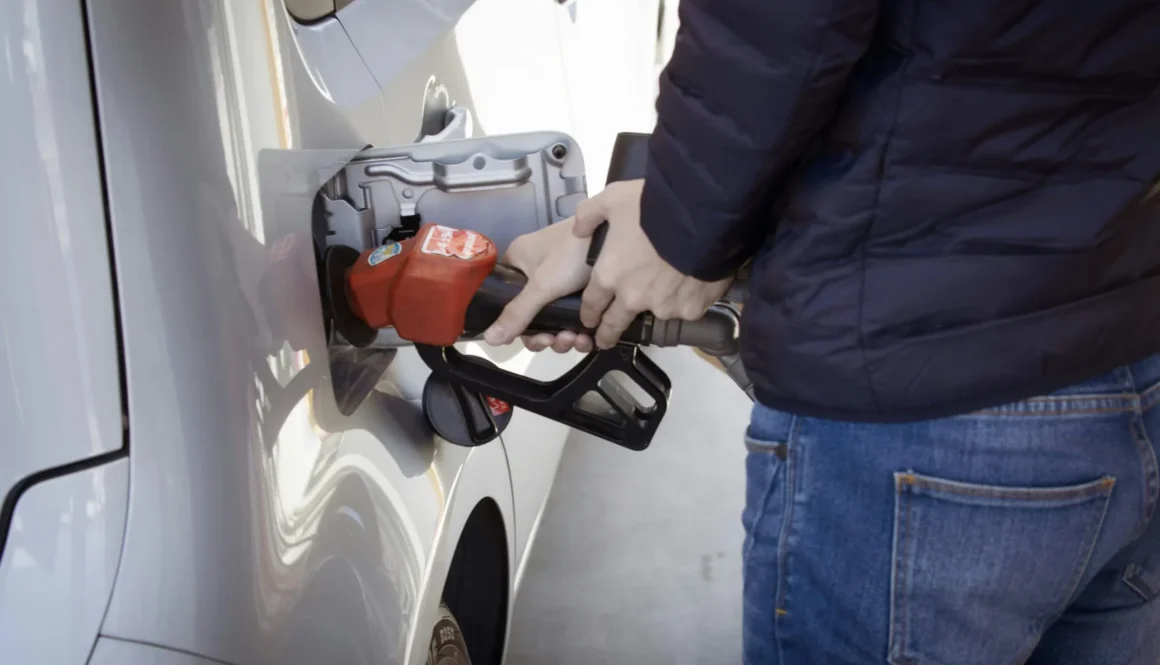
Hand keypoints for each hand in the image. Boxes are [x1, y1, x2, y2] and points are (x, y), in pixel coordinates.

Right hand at [482, 219, 594, 352]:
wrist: (617, 234)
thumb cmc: (573, 253)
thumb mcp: (542, 285)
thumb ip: (517, 314)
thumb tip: (489, 340)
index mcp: (518, 261)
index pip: (506, 300)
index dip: (517, 326)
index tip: (533, 338)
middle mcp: (535, 270)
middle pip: (532, 315)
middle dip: (545, 335)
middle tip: (558, 341)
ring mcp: (560, 279)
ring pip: (554, 318)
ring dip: (563, 336)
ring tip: (576, 339)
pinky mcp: (582, 286)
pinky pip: (573, 315)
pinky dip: (578, 330)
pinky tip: (587, 338)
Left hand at [573, 180, 731, 348]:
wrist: (701, 217)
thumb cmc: (654, 207)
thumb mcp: (613, 199)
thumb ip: (589, 215)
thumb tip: (579, 229)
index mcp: (609, 274)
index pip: (591, 304)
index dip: (588, 313)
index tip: (589, 319)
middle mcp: (632, 297)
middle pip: (614, 324)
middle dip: (607, 334)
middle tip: (606, 339)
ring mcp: (662, 306)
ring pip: (654, 314)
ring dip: (655, 306)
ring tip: (665, 288)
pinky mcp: (690, 309)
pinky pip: (684, 309)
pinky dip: (685, 299)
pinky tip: (690, 282)